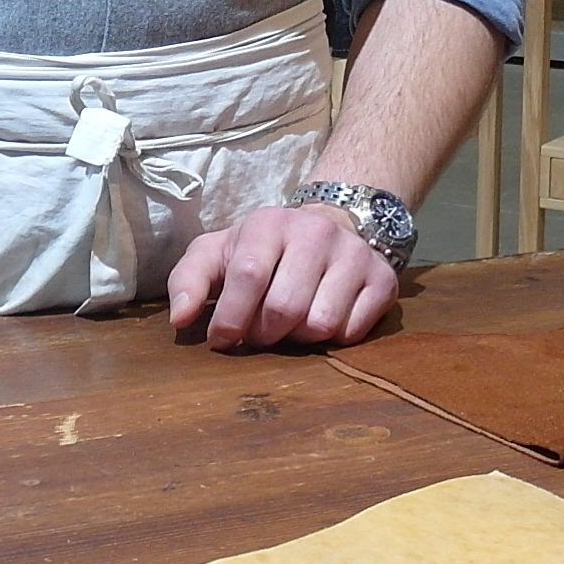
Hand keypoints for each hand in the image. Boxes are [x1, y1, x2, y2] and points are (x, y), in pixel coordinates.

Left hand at [166, 203, 398, 352]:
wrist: (327, 227)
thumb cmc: (261, 250)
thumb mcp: (218, 254)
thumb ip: (189, 280)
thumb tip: (180, 319)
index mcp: (269, 223)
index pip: (248, 277)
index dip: (231, 318)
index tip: (221, 340)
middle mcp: (316, 232)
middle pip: (284, 309)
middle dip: (264, 334)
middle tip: (260, 332)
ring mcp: (354, 254)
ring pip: (320, 325)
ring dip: (298, 339)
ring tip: (291, 324)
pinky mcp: (383, 279)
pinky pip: (352, 332)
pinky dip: (332, 339)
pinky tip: (323, 317)